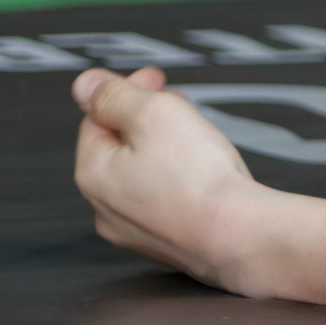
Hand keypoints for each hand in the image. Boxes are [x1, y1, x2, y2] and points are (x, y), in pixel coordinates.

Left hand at [71, 66, 261, 289]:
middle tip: (180, 105)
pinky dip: (179, 182)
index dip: (127, 91)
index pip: (97, 118)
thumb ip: (115, 95)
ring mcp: (136, 233)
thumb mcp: (154, 113)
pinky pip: (164, 202)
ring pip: (142, 176)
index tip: (157, 78)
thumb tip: (85, 85)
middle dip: (145, 120)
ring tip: (198, 140)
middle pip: (118, 148)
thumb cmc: (199, 178)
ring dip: (163, 151)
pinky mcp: (167, 245)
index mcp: (93, 173)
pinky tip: (204, 176)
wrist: (240, 237)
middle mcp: (106, 209)